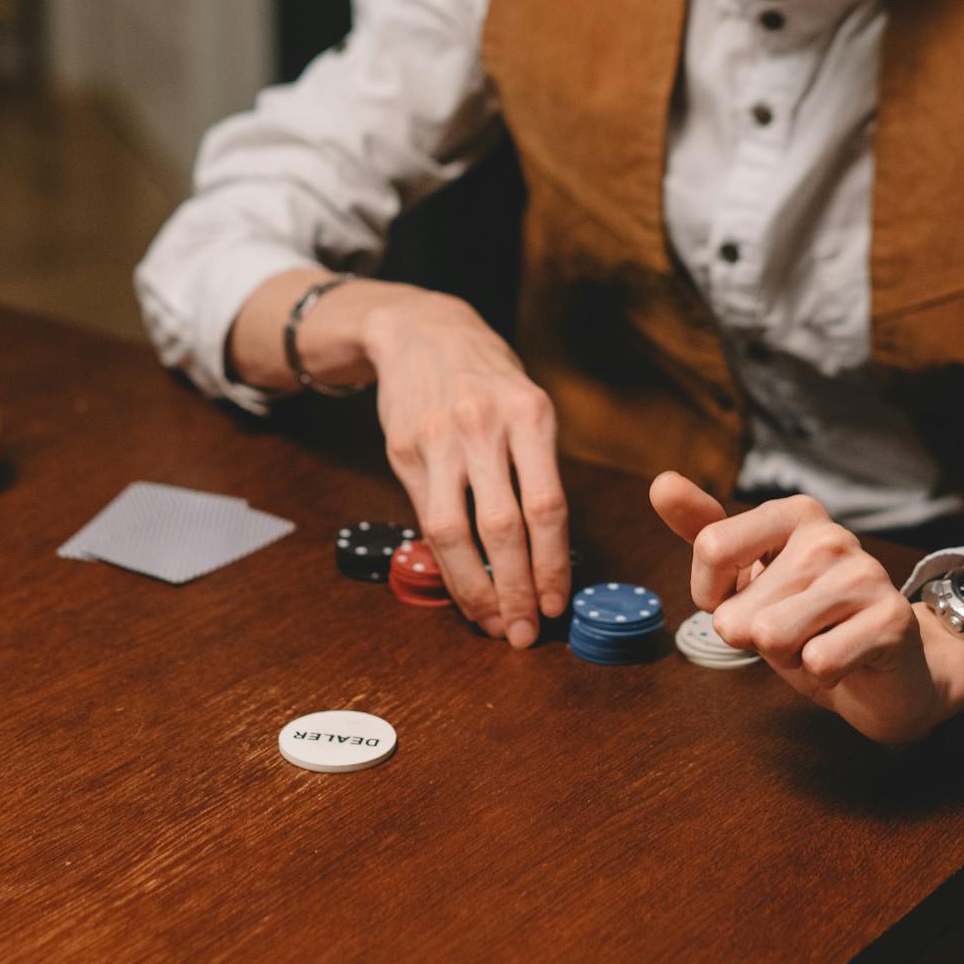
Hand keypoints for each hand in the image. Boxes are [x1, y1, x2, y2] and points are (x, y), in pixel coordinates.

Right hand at [363, 290, 569, 646]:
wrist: (420, 331)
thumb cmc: (486, 379)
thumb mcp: (526, 405)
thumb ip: (536, 469)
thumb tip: (548, 554)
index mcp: (530, 415)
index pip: (547, 506)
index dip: (553, 563)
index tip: (558, 604)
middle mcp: (484, 427)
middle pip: (504, 527)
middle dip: (518, 588)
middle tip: (527, 632)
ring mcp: (440, 440)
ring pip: (458, 533)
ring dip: (478, 589)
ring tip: (494, 622)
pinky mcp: (405, 451)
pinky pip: (428, 522)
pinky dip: (448, 565)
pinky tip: (463, 588)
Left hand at [649, 471, 963, 744]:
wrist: (883, 670)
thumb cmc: (808, 620)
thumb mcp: (748, 576)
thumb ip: (704, 531)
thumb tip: (661, 483)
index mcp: (794, 513)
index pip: (711, 548)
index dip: (713, 596)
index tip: (744, 600)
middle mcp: (830, 535)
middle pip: (738, 610)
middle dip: (754, 638)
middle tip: (795, 630)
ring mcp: (864, 574)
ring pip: (772, 637)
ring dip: (786, 657)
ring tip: (817, 641)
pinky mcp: (889, 619)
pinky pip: (817, 662)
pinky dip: (822, 674)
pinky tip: (844, 659)